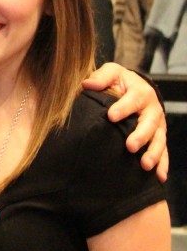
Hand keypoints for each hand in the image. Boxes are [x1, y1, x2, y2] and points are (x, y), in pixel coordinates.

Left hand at [83, 63, 167, 180]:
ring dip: (153, 153)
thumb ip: (101, 77)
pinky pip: (163, 152)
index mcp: (141, 92)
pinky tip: (159, 178)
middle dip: (141, 135)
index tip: (111, 116)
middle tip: (130, 146)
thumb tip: (86, 84)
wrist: (137, 87)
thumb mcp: (112, 73)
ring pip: (159, 140)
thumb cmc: (120, 82)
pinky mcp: (159, 137)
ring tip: (145, 165)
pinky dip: (163, 165)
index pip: (132, 100)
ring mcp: (158, 125)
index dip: (123, 108)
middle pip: (149, 124)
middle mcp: (152, 110)